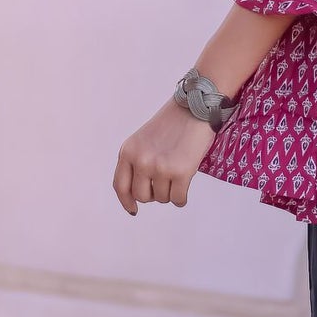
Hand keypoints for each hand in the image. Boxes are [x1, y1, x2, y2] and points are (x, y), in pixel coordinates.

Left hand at [113, 96, 216, 215]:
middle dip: (154, 194)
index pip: (120, 185)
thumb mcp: (144, 139)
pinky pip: (178, 198)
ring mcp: (160, 167)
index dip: (126, 201)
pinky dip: (181, 198)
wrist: (196, 107)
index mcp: (128, 151)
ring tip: (177, 177)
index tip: (133, 209)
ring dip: (170, 193)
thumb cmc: (173, 122)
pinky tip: (185, 189)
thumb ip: (137, 161)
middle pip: (142, 196)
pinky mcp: (180, 172)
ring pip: (162, 198)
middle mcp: (141, 160)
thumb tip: (140, 193)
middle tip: (164, 185)